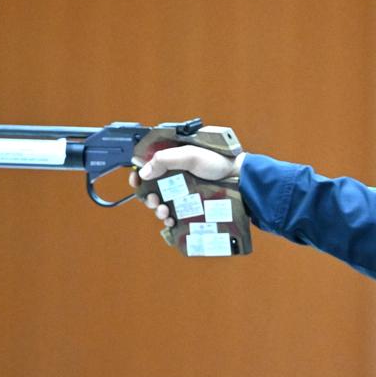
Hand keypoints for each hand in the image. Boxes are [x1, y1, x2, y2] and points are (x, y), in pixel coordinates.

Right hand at [128, 140, 244, 227]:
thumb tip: (143, 172)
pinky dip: (170, 219)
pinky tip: (170, 221)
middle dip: (148, 197)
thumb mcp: (190, 155)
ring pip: (163, 203)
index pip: (148, 167)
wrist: (240, 178)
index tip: (135, 182)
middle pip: (153, 189)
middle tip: (153, 201)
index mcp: (173, 160)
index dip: (139, 175)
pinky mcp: (192, 206)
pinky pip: (176, 215)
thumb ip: (165, 160)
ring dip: (158, 209)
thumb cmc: (217, 161)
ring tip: (164, 212)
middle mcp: (176, 177)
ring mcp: (184, 193)